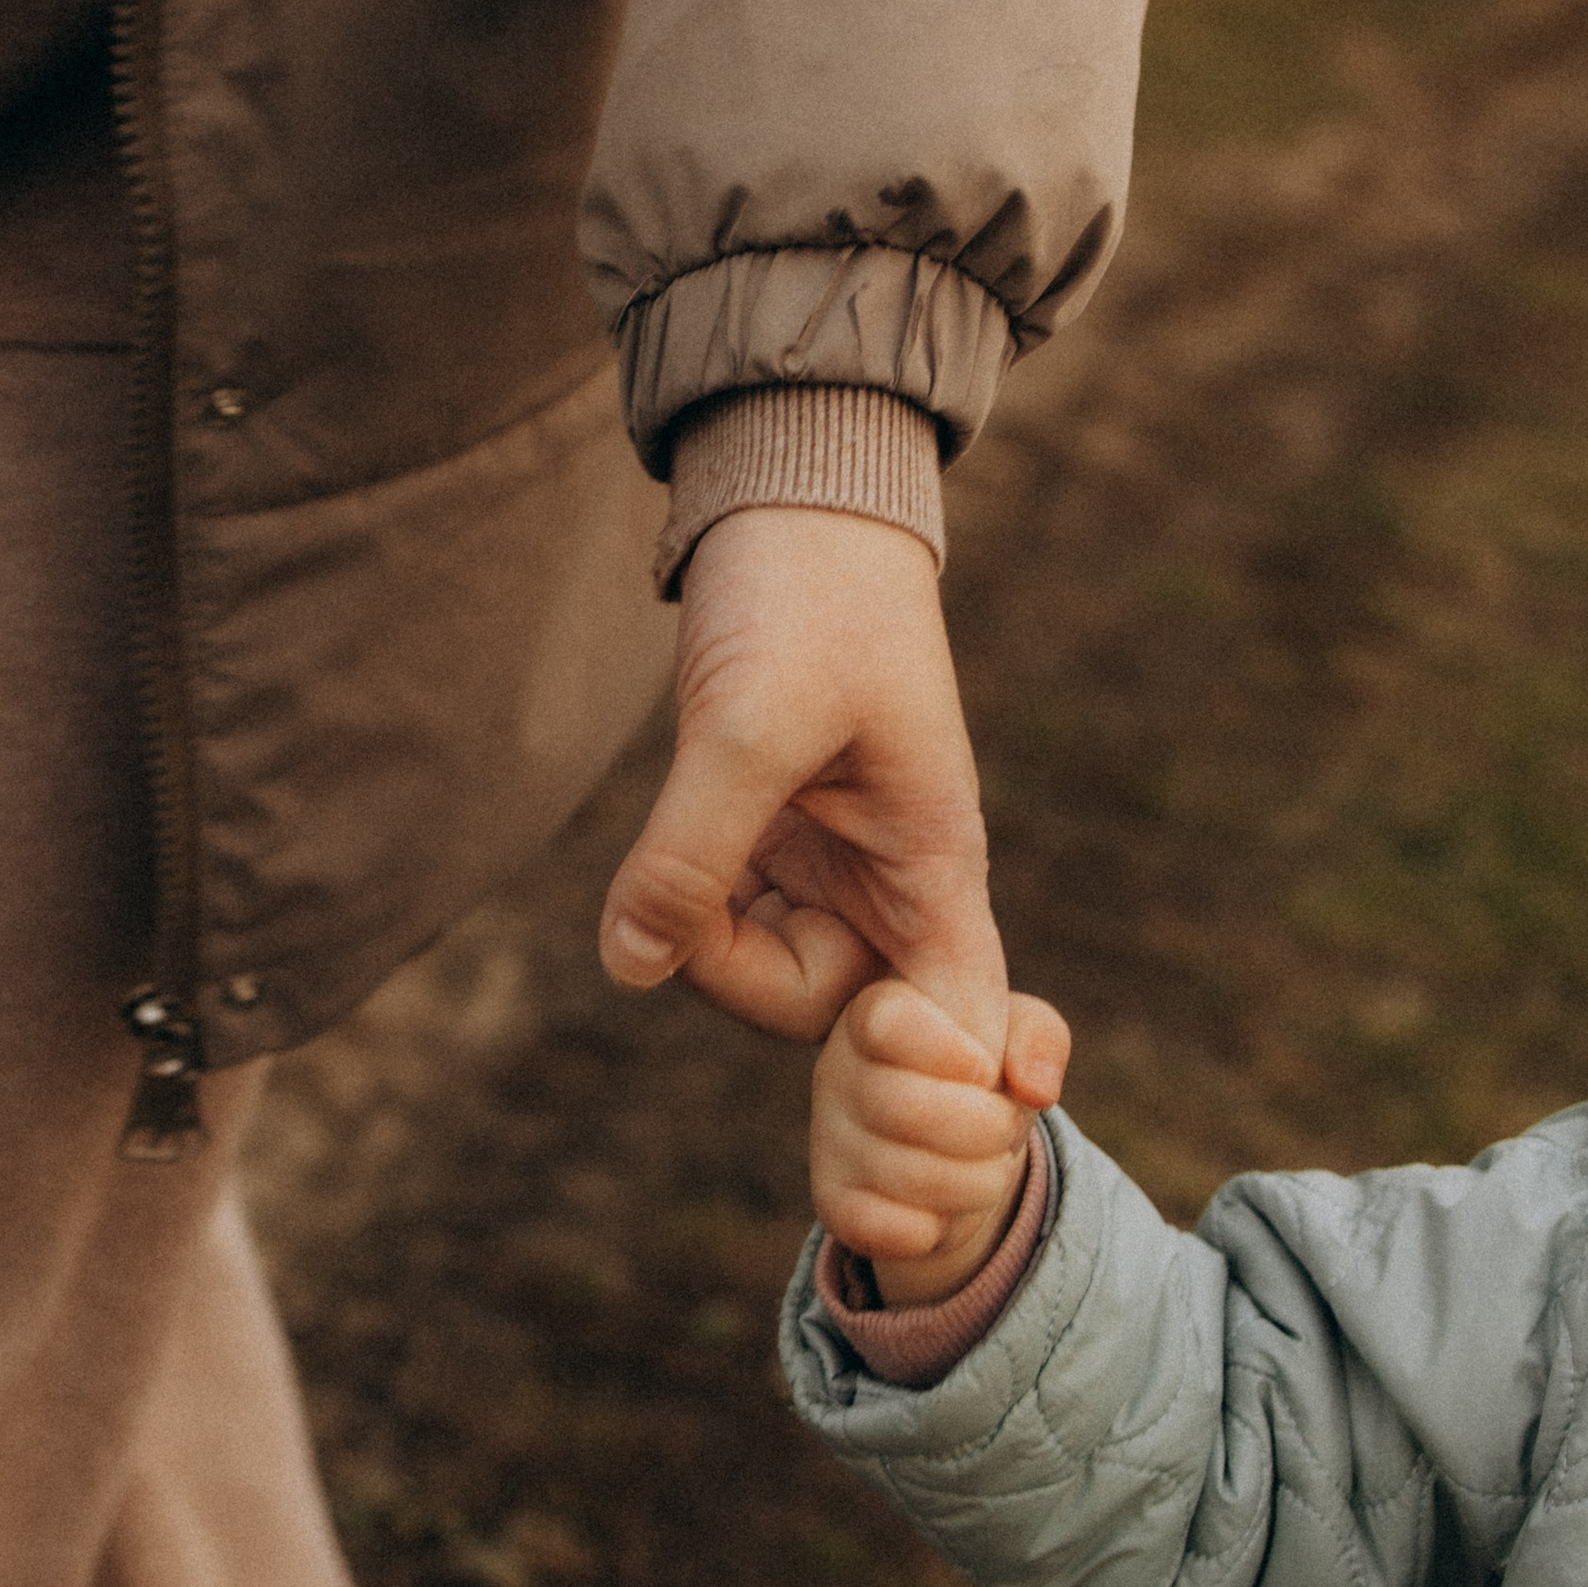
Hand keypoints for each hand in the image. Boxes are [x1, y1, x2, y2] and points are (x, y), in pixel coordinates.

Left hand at [597, 505, 1007, 1054]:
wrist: (788, 498)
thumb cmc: (804, 597)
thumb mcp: (745, 725)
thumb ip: (689, 853)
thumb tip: (628, 969)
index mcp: (933, 864)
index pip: (959, 1021)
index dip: (927, 1083)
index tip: (858, 1089)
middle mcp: (893, 880)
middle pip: (836, 1018)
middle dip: (745, 987)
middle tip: (672, 917)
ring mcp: (834, 861)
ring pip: (775, 973)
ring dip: (706, 948)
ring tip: (662, 874)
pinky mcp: (776, 834)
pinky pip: (733, 920)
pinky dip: (687, 912)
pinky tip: (655, 872)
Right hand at [812, 977, 1070, 1310]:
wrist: (954, 1140)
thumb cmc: (984, 1070)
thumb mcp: (1020, 1036)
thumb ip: (1038, 1040)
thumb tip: (1034, 1089)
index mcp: (876, 1011)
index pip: (890, 1024)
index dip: (954, 1054)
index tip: (985, 1068)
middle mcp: (838, 1070)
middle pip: (910, 1110)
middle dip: (990, 1128)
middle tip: (1006, 1126)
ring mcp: (829, 1139)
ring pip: (913, 1178)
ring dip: (981, 1180)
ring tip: (989, 1163)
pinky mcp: (833, 1201)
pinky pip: (892, 1231)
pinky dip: (941, 1228)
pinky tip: (947, 1204)